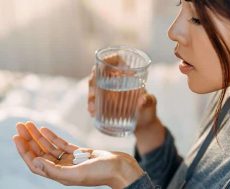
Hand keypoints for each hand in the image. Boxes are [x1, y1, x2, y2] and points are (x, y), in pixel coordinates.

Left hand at [13, 122, 143, 187]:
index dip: (24, 151)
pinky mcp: (80, 153)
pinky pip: (62, 144)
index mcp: (60, 175)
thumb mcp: (77, 174)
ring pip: (50, 147)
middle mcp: (63, 168)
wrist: (121, 168)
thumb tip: (34, 162)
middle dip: (29, 139)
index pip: (36, 163)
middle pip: (41, 152)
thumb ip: (55, 170)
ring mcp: (71, 160)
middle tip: (20, 125)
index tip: (16, 137)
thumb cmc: (103, 172)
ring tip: (29, 124)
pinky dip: (53, 136)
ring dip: (39, 136)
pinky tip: (45, 129)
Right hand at [88, 56, 165, 154]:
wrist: (144, 126)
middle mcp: (116, 81)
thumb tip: (143, 100)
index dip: (109, 59)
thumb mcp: (151, 104)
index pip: (117, 60)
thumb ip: (149, 101)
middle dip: (94, 81)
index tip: (102, 64)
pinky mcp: (105, 103)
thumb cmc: (149, 110)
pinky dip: (92, 105)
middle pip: (100, 73)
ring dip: (91, 95)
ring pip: (95, 87)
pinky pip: (95, 101)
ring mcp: (109, 92)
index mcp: (128, 76)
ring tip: (93, 108)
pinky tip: (92, 112)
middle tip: (94, 94)